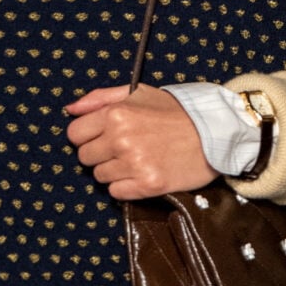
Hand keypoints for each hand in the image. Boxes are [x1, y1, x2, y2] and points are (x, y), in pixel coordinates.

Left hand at [65, 83, 215, 200]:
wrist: (215, 132)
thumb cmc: (176, 112)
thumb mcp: (138, 92)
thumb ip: (100, 98)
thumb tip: (70, 110)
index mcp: (116, 113)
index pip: (75, 135)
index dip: (88, 136)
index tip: (104, 136)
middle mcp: (121, 138)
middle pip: (85, 158)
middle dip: (101, 154)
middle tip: (125, 148)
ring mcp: (134, 163)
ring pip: (100, 176)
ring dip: (115, 171)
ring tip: (138, 159)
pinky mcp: (147, 184)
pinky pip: (116, 193)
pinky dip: (127, 186)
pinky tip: (143, 173)